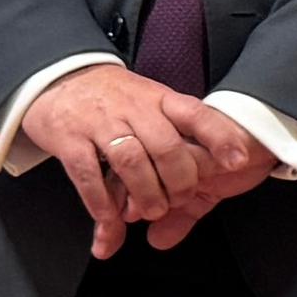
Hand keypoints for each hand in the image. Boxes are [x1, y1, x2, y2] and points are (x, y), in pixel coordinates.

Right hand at [7, 66, 270, 256]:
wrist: (58, 77)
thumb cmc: (114, 99)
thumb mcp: (150, 103)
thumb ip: (176, 134)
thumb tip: (213, 168)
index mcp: (159, 98)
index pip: (195, 114)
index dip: (219, 137)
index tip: (238, 161)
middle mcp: (133, 108)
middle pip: (166, 146)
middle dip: (178, 181)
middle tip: (180, 200)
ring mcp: (100, 122)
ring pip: (131, 161)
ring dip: (145, 194)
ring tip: (150, 212)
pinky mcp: (69, 138)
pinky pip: (88, 174)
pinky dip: (101, 202)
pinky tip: (110, 219)